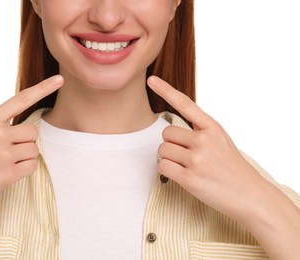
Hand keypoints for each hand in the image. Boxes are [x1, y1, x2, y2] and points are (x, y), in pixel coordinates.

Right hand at [0, 75, 63, 211]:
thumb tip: (21, 127)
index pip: (22, 99)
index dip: (43, 89)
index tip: (59, 80)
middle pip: (33, 132)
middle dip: (26, 142)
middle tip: (8, 151)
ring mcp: (3, 153)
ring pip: (34, 150)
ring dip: (25, 157)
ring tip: (4, 163)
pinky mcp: (8, 173)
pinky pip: (32, 166)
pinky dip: (24, 170)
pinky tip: (7, 173)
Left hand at [147, 75, 269, 221]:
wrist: (250, 195)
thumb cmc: (232, 168)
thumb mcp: (222, 140)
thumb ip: (201, 131)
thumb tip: (172, 130)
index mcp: (212, 128)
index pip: (185, 104)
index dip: (166, 90)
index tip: (151, 79)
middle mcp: (204, 140)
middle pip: (166, 133)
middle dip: (170, 144)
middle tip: (185, 155)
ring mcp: (197, 159)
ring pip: (162, 150)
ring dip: (168, 159)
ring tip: (186, 166)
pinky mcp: (190, 178)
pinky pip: (163, 167)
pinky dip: (167, 171)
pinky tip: (182, 175)